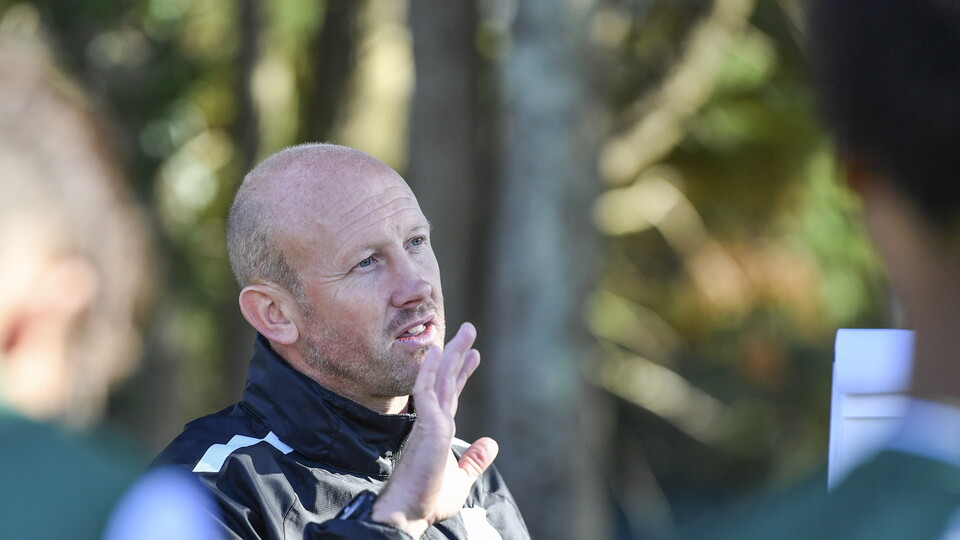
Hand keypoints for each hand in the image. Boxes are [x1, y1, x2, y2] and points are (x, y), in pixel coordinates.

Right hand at [371, 322, 498, 536]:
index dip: (463, 373)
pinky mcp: (426, 426)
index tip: (473, 354)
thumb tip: (491, 444)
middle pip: (448, 379)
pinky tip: (437, 352)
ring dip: (452, 353)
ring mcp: (429, 421)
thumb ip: (474, 460)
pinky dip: (430, 371)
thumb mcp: (461, 479)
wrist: (409, 513)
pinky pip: (427, 391)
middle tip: (470, 330)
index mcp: (439, 431)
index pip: (452, 394)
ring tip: (466, 331)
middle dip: (459, 354)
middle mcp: (434, 421)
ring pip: (440, 379)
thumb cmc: (428, 499)